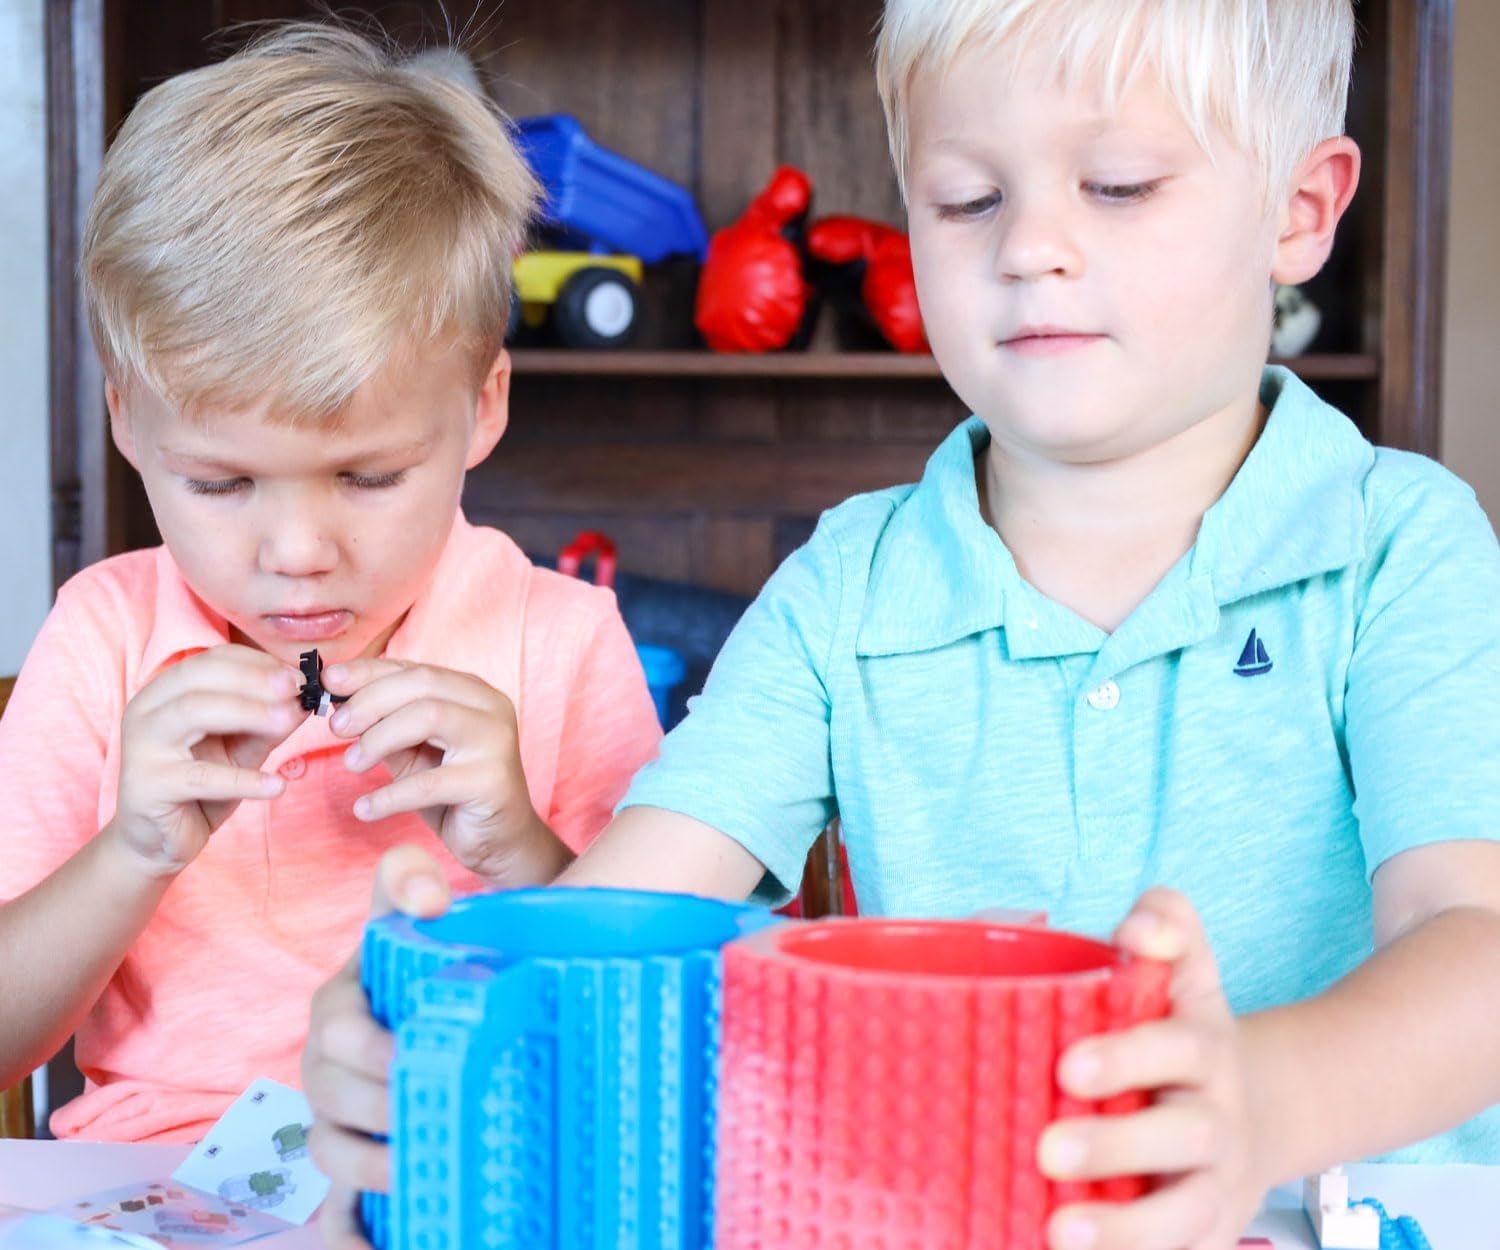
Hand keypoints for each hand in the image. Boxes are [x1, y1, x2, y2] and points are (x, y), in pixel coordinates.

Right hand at [109, 644, 302, 877]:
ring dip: (248, 712)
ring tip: (289, 720)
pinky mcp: (147, 786)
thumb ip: (269, 722)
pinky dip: (243, 779)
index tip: (297, 673)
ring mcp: (141, 746)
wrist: (160, 838)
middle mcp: (145, 710)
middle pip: (199, 677)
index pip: (211, 660)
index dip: (257, 662)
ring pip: (193, 712)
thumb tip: (306, 699)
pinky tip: (276, 786)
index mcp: (164, 691)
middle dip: (254, 679)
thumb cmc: (202, 783)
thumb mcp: (243, 745)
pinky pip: (200, 777)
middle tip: (296, 689)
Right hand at [305, 845, 452, 1249]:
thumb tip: (426, 895)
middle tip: (426, 1113)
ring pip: (328, 1152)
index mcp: (340, 1006)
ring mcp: (335, 1117)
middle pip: (331, 1096)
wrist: (450, 1004)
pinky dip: (350, 1235)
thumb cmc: (428, 963)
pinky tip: (375, 1248)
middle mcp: (327, 1064)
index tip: (409, 1055)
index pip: (336, 1029)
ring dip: (366, 1167)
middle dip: (375, 1108)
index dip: (368, 1048)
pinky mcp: (351, 1164)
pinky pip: (334, 1213)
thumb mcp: (415, 914)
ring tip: (414, 1167)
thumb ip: (409, 886)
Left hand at [323, 659, 562, 882]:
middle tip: (336, 729)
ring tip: (352, 764)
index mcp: (473, 692)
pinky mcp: (491, 781)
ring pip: (428, 717)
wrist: (500, 840)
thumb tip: (338, 704)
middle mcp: (490, 707)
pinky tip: (364, 809)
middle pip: (421, 685)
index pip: (415, 669)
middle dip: (370, 702)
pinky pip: (429, 783)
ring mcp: (495, 741)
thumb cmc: (453, 792)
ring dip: (378, 739)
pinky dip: (389, 796)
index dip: (368, 672)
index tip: (329, 682)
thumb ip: (386, 724)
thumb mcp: (414, 752)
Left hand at [1038, 888, 1271, 1249]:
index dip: (1126, 1056)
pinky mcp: (1209, 1234)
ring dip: (1126, 1230)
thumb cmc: (1189, 1033)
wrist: (1265, 1111)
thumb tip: (1141, 927)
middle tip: (1047, 1149)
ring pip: (1184, 1213)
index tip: (1067, 1065)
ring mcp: (1217, 1185)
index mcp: (1206, 1049)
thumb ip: (1167, 923)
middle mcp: (1217, 1119)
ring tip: (1059, 1231)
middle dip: (1115, 1145)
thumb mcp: (1189, 967)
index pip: (1175, 1047)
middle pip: (1180, 1135)